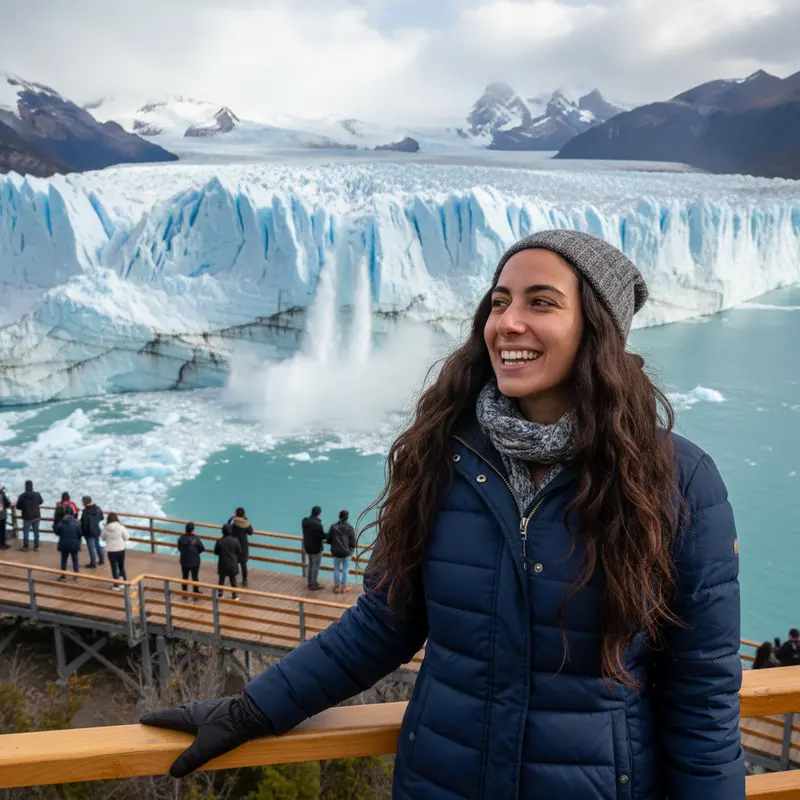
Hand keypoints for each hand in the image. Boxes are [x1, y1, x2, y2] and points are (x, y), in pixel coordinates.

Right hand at [140, 693, 273, 777]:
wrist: (252, 713)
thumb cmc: (227, 728)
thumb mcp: (205, 749)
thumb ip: (189, 761)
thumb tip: (173, 772)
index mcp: (190, 715)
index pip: (168, 716)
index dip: (155, 719)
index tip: (143, 719)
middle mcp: (198, 708)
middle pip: (178, 713)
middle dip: (168, 718)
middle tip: (159, 723)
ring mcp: (210, 708)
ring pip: (191, 713)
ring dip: (182, 719)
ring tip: (178, 727)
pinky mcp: (220, 711)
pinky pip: (202, 716)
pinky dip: (195, 721)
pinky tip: (201, 727)